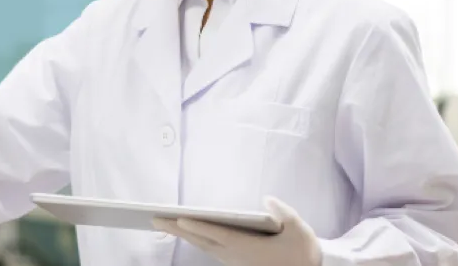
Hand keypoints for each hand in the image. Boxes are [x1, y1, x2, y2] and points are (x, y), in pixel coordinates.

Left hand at [153, 197, 321, 265]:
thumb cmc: (303, 253)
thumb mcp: (299, 230)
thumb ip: (283, 212)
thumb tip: (267, 199)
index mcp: (248, 249)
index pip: (217, 234)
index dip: (198, 226)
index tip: (179, 219)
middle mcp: (235, 256)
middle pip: (201, 241)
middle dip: (177, 230)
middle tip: (154, 219)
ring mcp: (234, 261)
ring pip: (203, 247)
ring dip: (183, 235)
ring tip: (164, 222)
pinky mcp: (237, 263)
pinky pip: (210, 249)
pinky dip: (197, 239)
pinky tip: (188, 232)